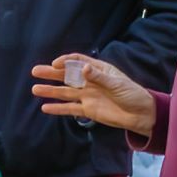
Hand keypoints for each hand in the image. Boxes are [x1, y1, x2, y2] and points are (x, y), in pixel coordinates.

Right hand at [30, 53, 157, 136]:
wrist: (141, 115)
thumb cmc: (133, 94)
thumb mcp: (117, 84)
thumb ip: (99, 78)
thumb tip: (82, 69)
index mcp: (98, 70)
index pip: (78, 61)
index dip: (66, 61)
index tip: (55, 64)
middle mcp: (90, 81)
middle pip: (67, 76)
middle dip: (52, 73)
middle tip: (36, 71)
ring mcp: (88, 96)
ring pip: (65, 92)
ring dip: (50, 91)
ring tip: (35, 89)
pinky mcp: (88, 110)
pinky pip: (70, 108)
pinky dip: (58, 108)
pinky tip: (45, 108)